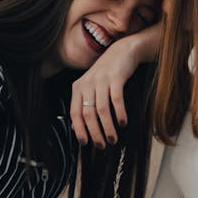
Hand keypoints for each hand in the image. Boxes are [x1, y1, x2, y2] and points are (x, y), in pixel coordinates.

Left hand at [70, 25, 158, 148]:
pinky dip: (119, 113)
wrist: (122, 51)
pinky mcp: (116, 77)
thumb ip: (83, 104)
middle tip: (102, 145)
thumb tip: (76, 128)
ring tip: (113, 139)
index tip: (85, 143)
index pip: (75, 113)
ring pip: (101, 109)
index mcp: (78, 87)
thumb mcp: (91, 87)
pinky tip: (123, 123)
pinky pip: (116, 99)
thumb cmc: (106, 73)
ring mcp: (101, 80)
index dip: (79, 130)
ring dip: (108, 127)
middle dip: (95, 133)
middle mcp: (87, 83)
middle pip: (88, 114)